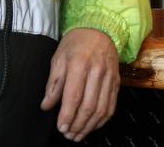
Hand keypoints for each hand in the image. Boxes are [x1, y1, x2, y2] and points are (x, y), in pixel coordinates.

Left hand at [41, 27, 119, 142]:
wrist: (100, 28)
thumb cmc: (76, 43)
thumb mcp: (58, 58)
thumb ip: (53, 84)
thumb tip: (46, 105)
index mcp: (79, 65)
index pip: (74, 96)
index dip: (67, 115)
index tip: (60, 127)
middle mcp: (97, 72)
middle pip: (89, 106)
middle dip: (77, 125)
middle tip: (68, 134)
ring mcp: (109, 77)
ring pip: (101, 109)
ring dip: (90, 126)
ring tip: (78, 134)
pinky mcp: (116, 81)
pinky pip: (112, 105)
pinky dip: (102, 119)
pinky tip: (93, 125)